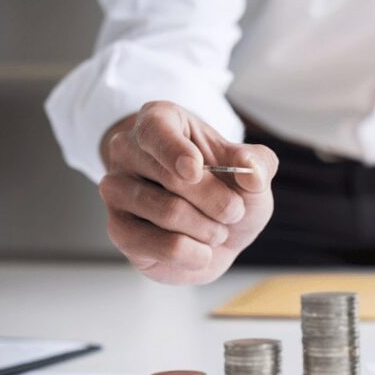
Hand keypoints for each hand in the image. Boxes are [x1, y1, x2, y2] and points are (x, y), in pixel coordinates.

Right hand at [98, 101, 277, 284]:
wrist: (217, 230)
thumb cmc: (227, 189)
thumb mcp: (252, 170)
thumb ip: (258, 164)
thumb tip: (251, 171)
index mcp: (158, 121)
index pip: (156, 130)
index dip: (177, 151)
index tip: (196, 169)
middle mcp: (127, 150)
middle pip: (172, 178)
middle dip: (219, 201)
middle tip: (235, 210)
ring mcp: (116, 190)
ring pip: (168, 212)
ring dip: (209, 228)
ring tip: (217, 229)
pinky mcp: (118, 230)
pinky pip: (159, 246)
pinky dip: (194, 253)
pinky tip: (201, 250)